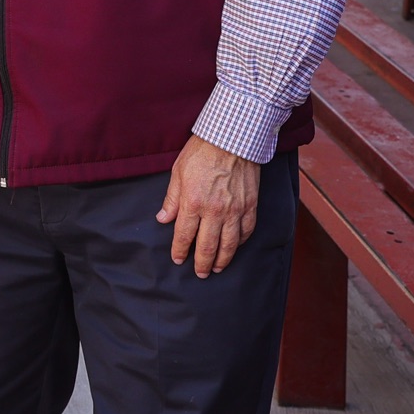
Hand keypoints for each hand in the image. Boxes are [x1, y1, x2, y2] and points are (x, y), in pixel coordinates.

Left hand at [156, 135, 260, 276]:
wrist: (232, 139)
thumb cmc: (201, 153)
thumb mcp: (178, 173)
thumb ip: (171, 199)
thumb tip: (163, 219)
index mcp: (193, 203)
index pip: (184, 236)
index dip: (180, 251)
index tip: (178, 259)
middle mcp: (214, 211)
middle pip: (208, 246)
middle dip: (202, 263)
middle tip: (200, 273)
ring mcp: (235, 210)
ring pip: (229, 244)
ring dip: (223, 260)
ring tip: (218, 268)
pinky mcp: (250, 206)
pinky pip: (246, 231)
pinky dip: (240, 243)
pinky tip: (235, 247)